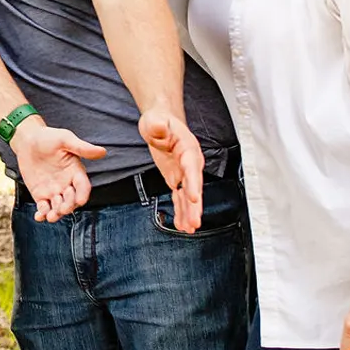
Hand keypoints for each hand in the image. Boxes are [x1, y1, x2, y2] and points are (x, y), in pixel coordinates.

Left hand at [8, 119, 106, 221]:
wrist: (27, 140)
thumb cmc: (48, 137)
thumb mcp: (65, 139)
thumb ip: (82, 148)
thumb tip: (103, 152)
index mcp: (76, 172)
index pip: (83, 186)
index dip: (83, 194)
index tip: (79, 200)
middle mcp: (67, 184)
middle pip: (72, 200)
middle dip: (69, 206)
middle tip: (62, 208)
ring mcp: (54, 190)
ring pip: (59, 207)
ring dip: (56, 214)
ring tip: (51, 216)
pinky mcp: (40, 194)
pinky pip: (43, 207)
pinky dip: (42, 213)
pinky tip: (39, 216)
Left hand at [139, 111, 204, 231]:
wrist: (160, 121)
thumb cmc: (158, 120)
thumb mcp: (154, 121)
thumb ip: (158, 126)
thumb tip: (159, 126)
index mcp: (188, 148)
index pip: (192, 168)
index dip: (194, 184)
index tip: (194, 198)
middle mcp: (190, 163)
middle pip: (194, 187)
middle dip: (195, 206)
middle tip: (195, 223)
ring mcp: (184, 172)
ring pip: (188, 196)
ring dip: (189, 213)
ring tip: (189, 229)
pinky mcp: (176, 178)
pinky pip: (179, 196)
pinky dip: (180, 210)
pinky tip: (181, 224)